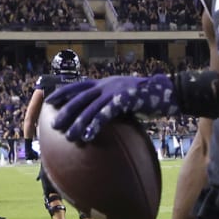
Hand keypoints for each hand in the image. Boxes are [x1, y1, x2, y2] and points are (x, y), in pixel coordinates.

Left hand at [47, 75, 178, 142]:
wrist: (168, 91)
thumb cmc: (147, 97)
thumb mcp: (125, 95)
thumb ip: (111, 101)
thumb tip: (101, 114)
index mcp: (105, 83)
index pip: (79, 86)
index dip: (63, 92)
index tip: (50, 101)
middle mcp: (107, 85)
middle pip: (80, 98)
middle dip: (66, 112)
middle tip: (55, 125)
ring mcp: (115, 91)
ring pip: (91, 108)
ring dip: (78, 123)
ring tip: (70, 136)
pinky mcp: (125, 100)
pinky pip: (106, 114)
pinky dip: (95, 125)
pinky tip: (88, 136)